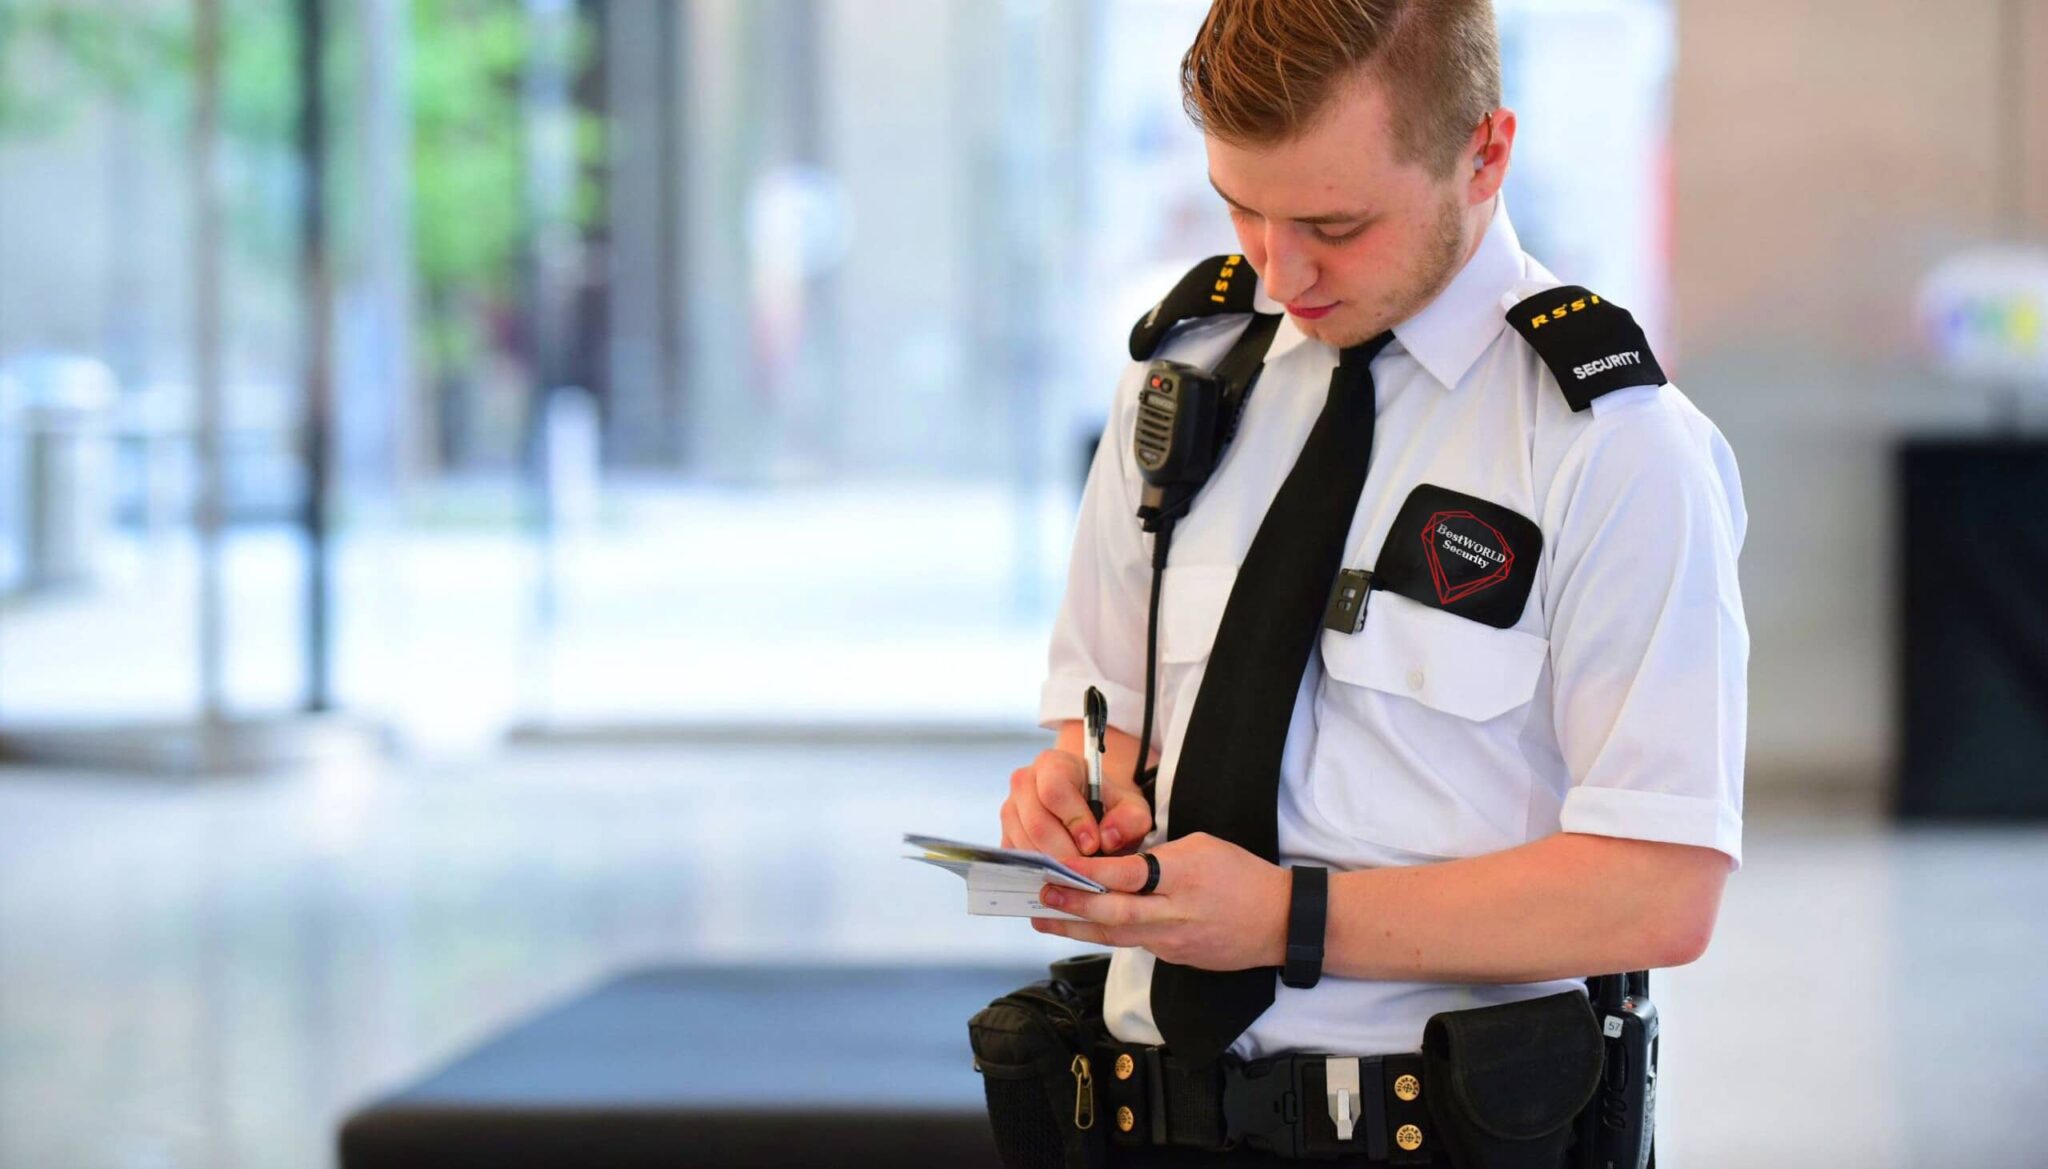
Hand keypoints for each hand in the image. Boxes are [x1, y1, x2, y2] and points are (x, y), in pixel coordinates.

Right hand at [1000, 744, 1152, 860]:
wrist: (1093, 814)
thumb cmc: (1110, 808)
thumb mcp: (1132, 809)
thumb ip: (1131, 820)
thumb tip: (1108, 838)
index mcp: (1054, 764)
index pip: (1054, 789)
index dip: (1073, 819)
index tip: (1094, 844)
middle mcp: (1025, 782)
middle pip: (1036, 822)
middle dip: (1064, 851)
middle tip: (1087, 867)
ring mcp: (1011, 810)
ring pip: (1024, 844)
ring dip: (1053, 864)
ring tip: (1078, 872)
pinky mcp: (1006, 835)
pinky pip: (1017, 859)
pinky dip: (1040, 872)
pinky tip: (1062, 875)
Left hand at [1030, 833, 1290, 971]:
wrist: (1280, 922)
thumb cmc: (1242, 876)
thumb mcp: (1203, 847)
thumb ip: (1159, 856)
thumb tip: (1121, 862)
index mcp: (1184, 876)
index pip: (1129, 876)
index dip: (1090, 873)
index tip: (1060, 866)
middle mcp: (1176, 913)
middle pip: (1115, 915)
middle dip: (1072, 906)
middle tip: (1041, 897)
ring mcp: (1174, 941)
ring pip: (1117, 936)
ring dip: (1077, 928)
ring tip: (1045, 919)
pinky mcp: (1174, 957)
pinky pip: (1135, 943)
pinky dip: (1106, 935)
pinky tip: (1084, 928)